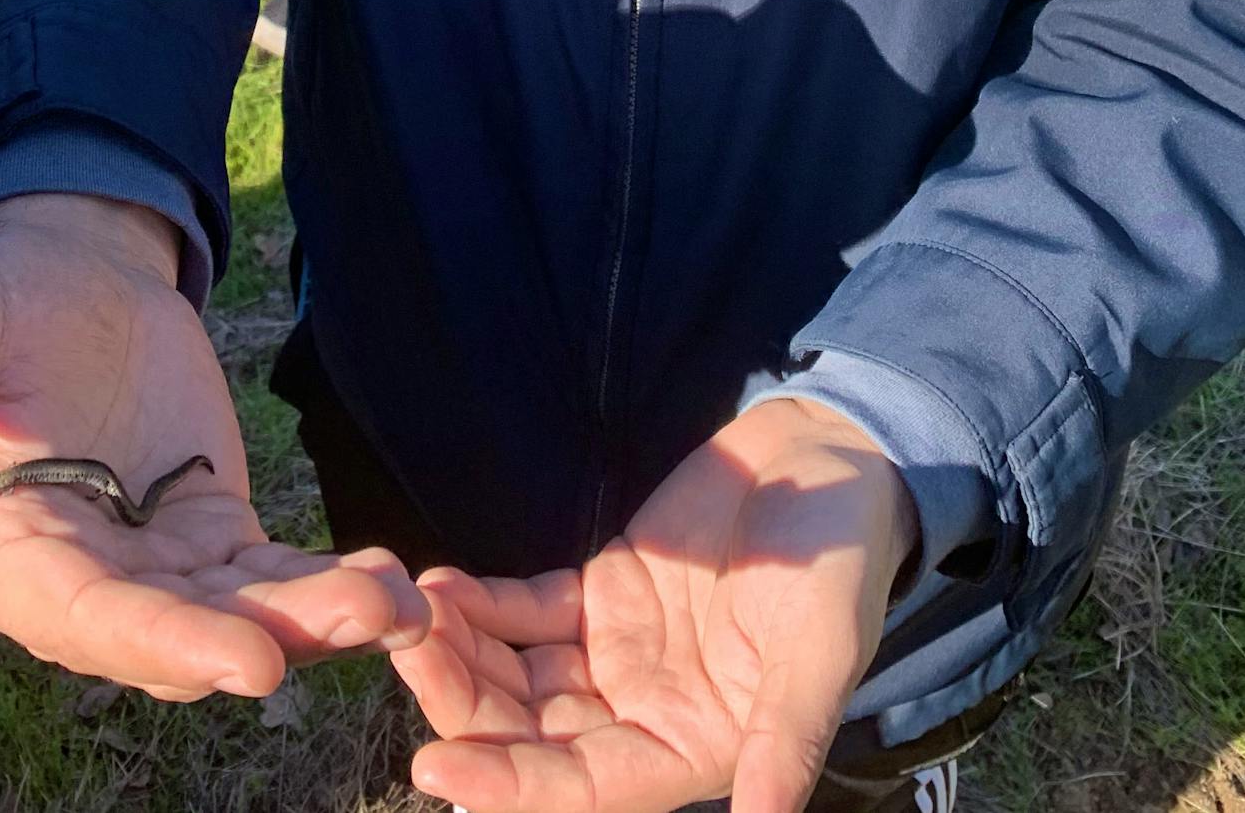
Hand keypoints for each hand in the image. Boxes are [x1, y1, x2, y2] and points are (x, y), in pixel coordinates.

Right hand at [0, 191, 427, 699]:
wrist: (66, 269)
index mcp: (3, 555)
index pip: (85, 618)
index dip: (162, 643)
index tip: (246, 660)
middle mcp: (76, 583)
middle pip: (172, 632)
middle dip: (263, 638)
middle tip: (354, 629)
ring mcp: (147, 566)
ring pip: (234, 613)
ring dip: (313, 617)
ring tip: (395, 604)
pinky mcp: (206, 533)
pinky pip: (268, 573)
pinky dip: (324, 583)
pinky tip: (390, 580)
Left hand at [394, 396, 915, 812]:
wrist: (831, 464)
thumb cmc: (841, 568)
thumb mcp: (821, 656)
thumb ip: (786, 742)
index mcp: (693, 751)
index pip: (585, 790)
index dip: (510, 785)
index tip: (433, 767)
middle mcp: (644, 716)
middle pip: (533, 737)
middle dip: (464, 708)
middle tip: (403, 654)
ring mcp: (616, 653)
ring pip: (518, 678)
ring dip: (461, 656)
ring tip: (409, 615)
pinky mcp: (602, 590)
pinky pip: (526, 611)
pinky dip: (482, 604)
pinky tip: (440, 584)